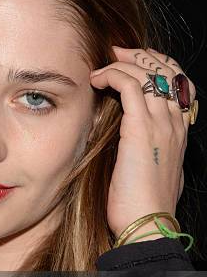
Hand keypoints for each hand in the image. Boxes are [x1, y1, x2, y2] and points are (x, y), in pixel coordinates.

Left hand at [90, 46, 195, 238]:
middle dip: (140, 55)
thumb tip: (130, 141)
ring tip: (102, 65)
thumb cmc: (142, 203)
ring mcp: (161, 123)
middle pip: (167, 69)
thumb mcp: (152, 170)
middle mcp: (175, 122)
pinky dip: (112, 74)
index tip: (132, 62)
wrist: (147, 223)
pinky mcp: (141, 128)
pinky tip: (96, 80)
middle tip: (116, 53)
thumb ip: (148, 149)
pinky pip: (129, 84)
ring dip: (123, 61)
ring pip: (148, 72)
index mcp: (180, 131)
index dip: (157, 65)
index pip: (178, 82)